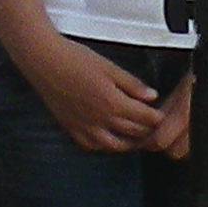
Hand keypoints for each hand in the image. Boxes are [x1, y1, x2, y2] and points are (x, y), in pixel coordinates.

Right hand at [25, 35, 163, 153]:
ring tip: (137, 138)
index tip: (162, 116)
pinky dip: (104, 146)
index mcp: (113, 103)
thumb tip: (151, 96)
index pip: (145, 118)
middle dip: (148, 131)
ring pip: (114, 145)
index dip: (157, 118)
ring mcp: (85, 127)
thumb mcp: (111, 68)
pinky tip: (109, 141)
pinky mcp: (71, 128)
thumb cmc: (76, 60)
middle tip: (155, 128)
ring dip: (129, 143)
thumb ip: (133, 85)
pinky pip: (91, 146)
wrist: (45, 62)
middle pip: (133, 133)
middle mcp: (101, 120)